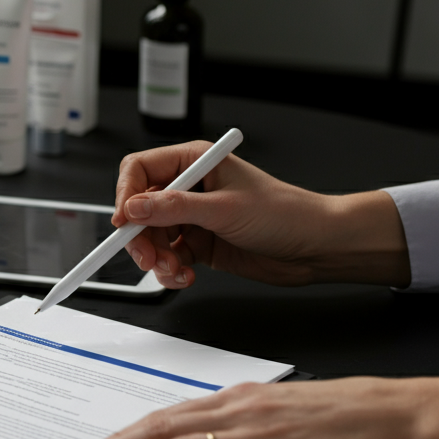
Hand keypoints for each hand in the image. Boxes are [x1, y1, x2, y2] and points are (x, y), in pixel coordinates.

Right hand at [113, 142, 409, 288]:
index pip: (140, 169)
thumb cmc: (285, 214)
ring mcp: (193, 216)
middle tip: (149, 258)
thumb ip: (175, 208)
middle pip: (139, 209)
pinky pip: (168, 256)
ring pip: (151, 237)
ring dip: (157, 258)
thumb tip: (134, 207)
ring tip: (175, 270)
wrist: (315, 247)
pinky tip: (185, 276)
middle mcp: (189, 187)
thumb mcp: (225, 209)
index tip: (123, 223)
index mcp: (195, 162)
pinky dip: (170, 270)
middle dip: (140, 237)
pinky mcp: (198, 242)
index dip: (126, 195)